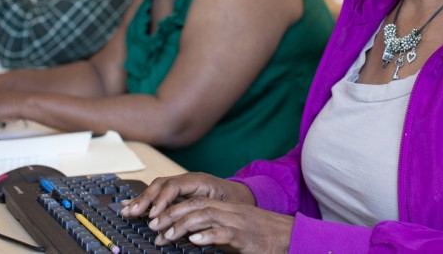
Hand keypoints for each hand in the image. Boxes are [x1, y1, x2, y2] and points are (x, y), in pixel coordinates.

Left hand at [120, 173, 287, 252]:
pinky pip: (224, 233)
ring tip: (167, 236)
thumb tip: (190, 238)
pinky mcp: (245, 237)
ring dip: (183, 226)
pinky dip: (208, 236)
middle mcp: (229, 211)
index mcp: (225, 208)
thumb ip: (214, 229)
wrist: (289, 236)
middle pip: (195, 205)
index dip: (172, 207)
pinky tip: (194, 241)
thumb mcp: (235, 229)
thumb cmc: (262, 235)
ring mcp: (237, 222)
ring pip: (206, 216)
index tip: (154, 219)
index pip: (194, 200)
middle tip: (153, 227)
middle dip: (171, 214)